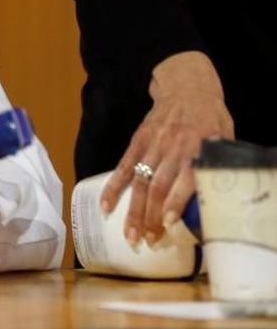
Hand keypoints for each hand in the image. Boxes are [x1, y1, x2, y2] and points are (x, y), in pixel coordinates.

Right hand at [101, 51, 233, 244]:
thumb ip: (217, 164)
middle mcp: (171, 147)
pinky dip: (113, 187)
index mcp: (196, 146)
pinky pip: (123, 167)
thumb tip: (217, 198)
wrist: (186, 87)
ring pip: (140, 181)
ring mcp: (151, 144)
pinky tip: (105, 205)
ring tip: (129, 233)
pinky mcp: (137, 141)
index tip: (169, 223)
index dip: (175, 201)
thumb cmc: (210, 117)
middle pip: (158, 185)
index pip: (184, 178)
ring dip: (133, 209)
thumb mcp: (223, 137)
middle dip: (151, 215)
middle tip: (147, 240)